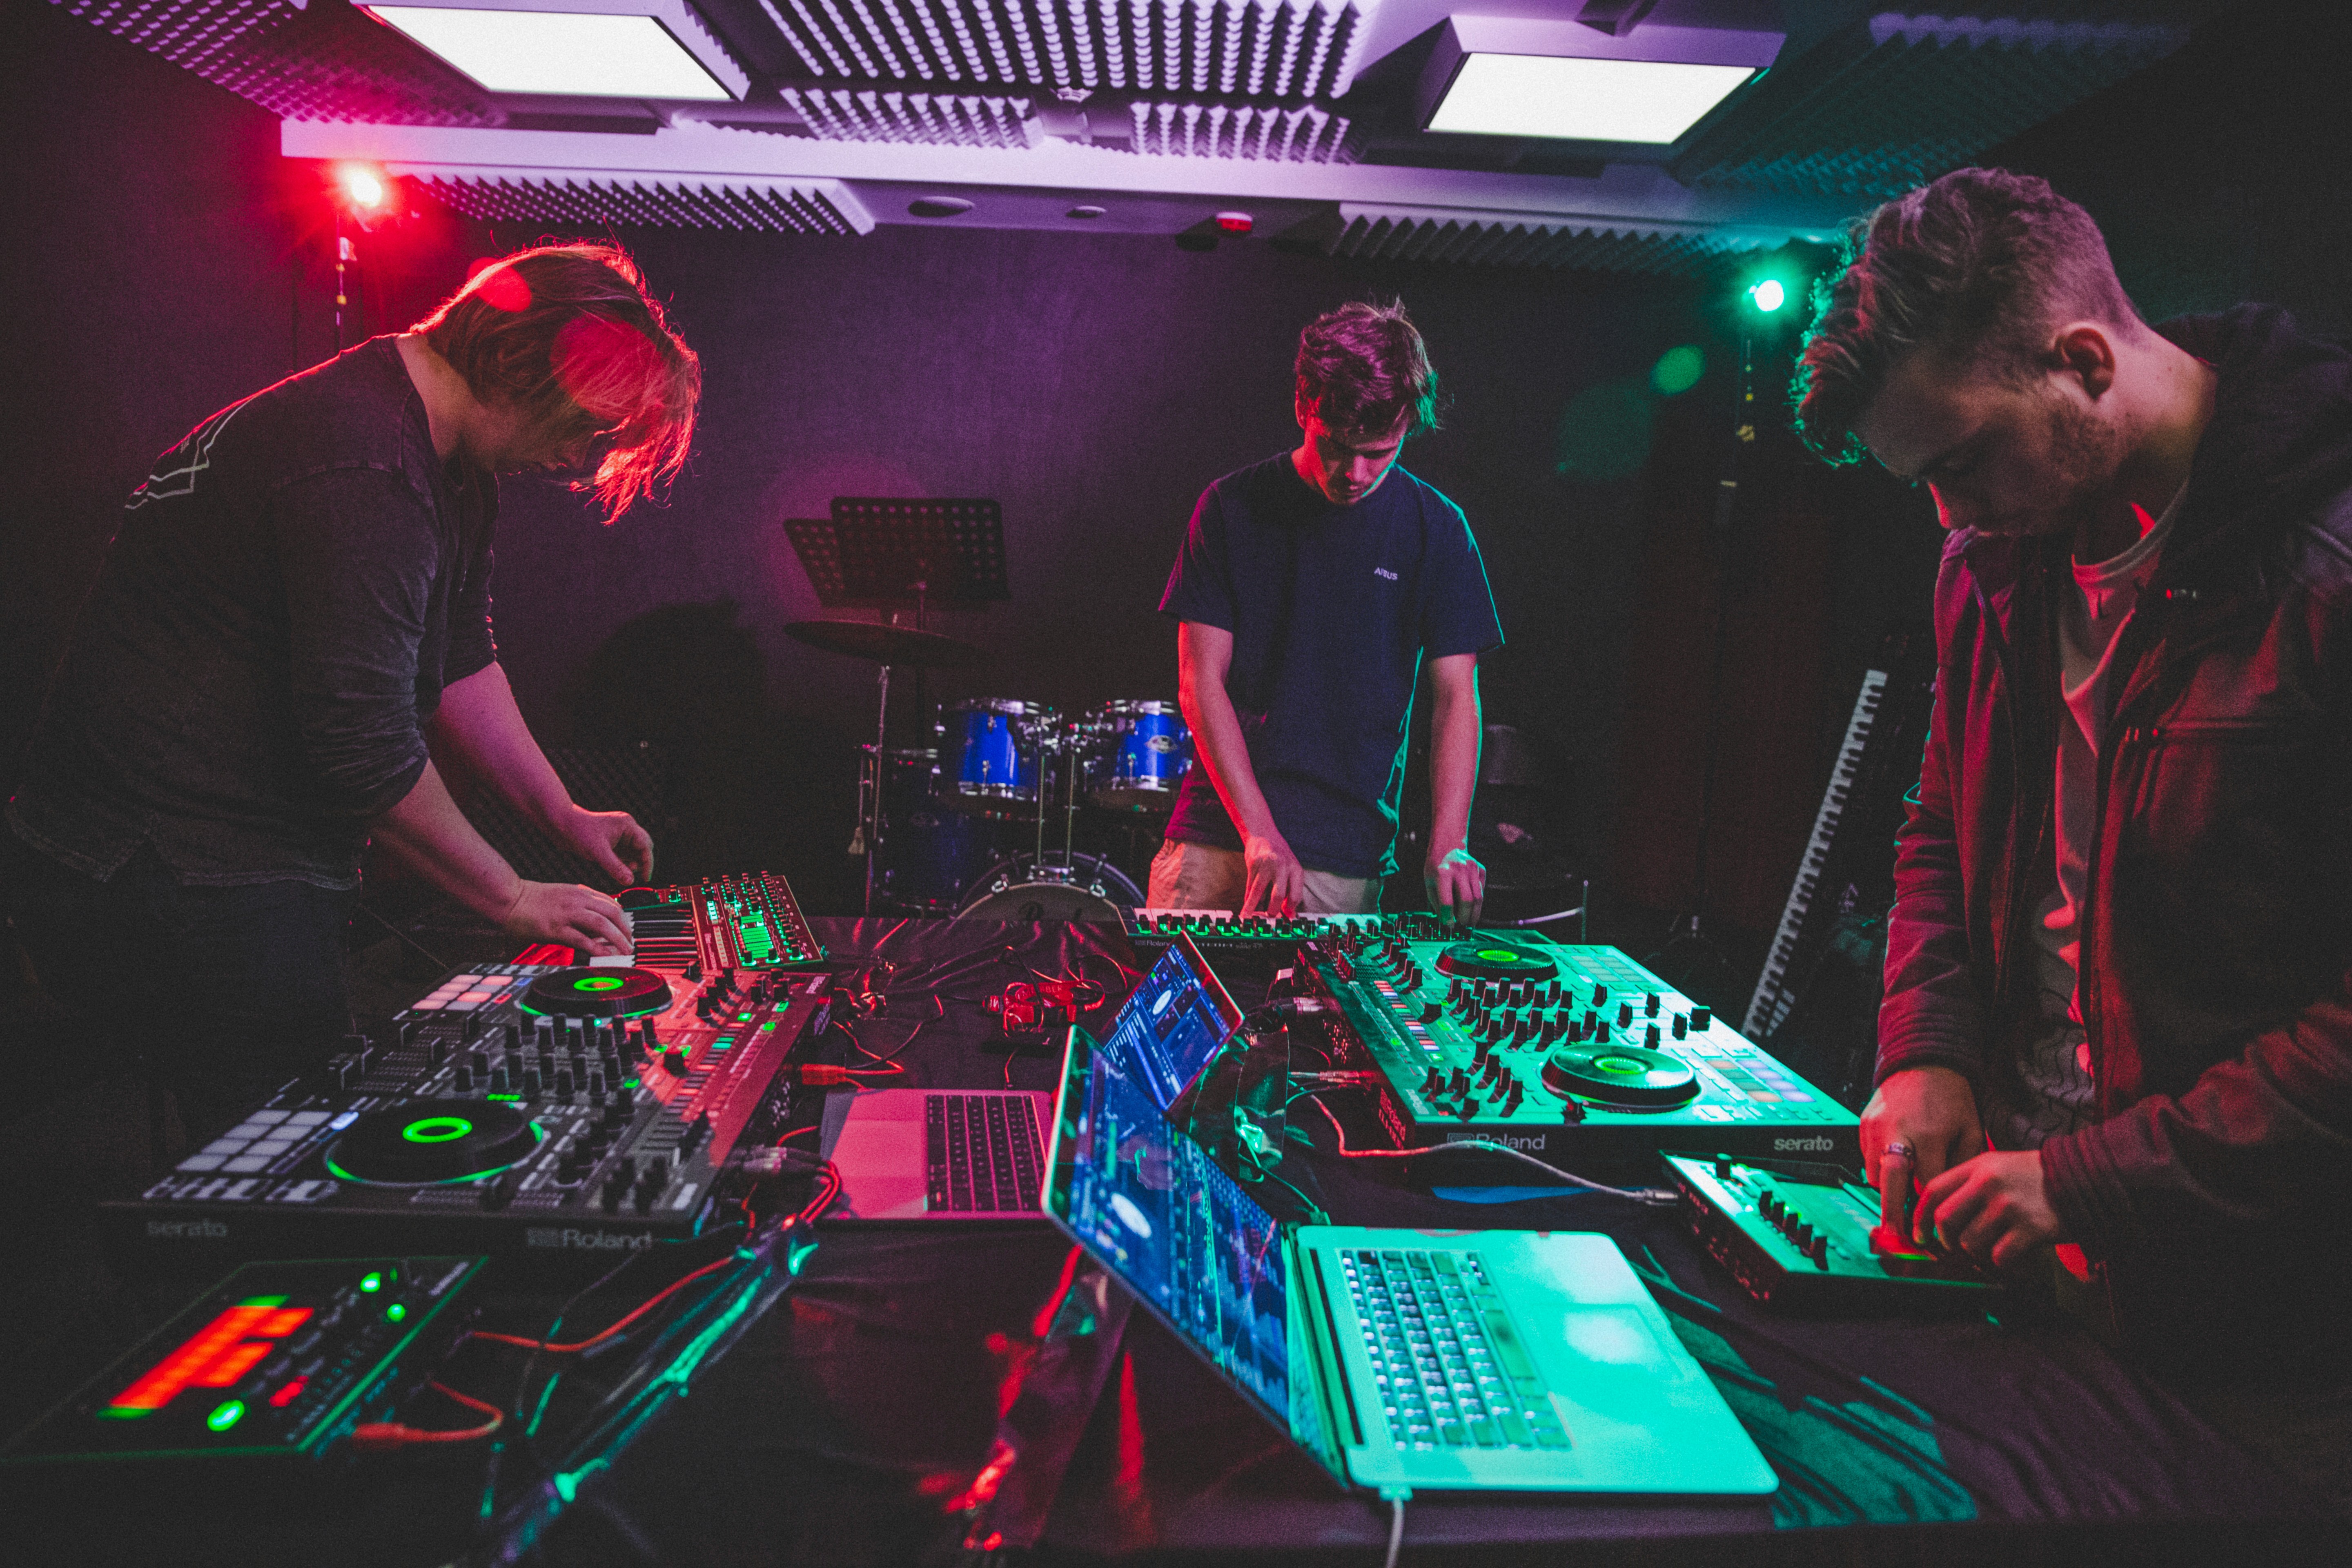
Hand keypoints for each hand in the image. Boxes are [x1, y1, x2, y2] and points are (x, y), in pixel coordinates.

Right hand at [502, 881, 633, 956]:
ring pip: (602, 924)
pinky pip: (582, 938)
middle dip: (625, 929)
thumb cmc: (532, 899)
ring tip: (624, 951)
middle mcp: (577, 901)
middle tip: (630, 943)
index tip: (627, 930)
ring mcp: (567, 914)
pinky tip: (604, 955)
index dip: (623, 918)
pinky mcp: (556, 928)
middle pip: (611, 913)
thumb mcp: (562, 895)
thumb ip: (580, 905)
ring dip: (617, 939)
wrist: (509, 898)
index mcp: (579, 892)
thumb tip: (596, 923)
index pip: (610, 903)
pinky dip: (596, 947)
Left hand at [550, 806, 653, 885]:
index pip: (645, 845)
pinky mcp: (611, 841)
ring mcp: (618, 835)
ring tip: (621, 872)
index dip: (648, 862)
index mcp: (627, 825)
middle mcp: (625, 828)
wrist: (560, 824)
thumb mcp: (598, 852)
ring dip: (630, 864)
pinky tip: (615, 869)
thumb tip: (630, 881)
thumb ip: (615, 868)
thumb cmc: (578, 831)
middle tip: (633, 876)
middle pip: (642, 848)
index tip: (645, 878)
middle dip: (640, 863)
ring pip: (633, 852)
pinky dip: (622, 863)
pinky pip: (623, 854)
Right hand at [1241, 830, 1303, 916]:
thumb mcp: (1291, 868)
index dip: (1290, 909)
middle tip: (1269, 916)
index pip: (1295, 895)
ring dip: (1253, 906)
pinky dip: (1248, 897)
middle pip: (1278, 895)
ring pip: (1259, 891)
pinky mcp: (1253, 863)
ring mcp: (1266, 864)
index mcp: (1295, 869)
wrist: (1264, 833)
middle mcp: (1282, 866)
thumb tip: (1288, 910)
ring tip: (1249, 917)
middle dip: (1272, 910)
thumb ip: (1291, 887)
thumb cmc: (1280, 854)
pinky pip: (1249, 885)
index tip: (1286, 917)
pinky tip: (1246, 904)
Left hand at [1424, 846, 1485, 927]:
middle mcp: (1459, 870)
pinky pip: (1482, 890)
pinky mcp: (1480, 870)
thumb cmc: (1436, 864)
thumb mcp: (1429, 881)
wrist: (1449, 843)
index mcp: (1442, 873)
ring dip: (1475, 913)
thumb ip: (1436, 901)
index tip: (1448, 924)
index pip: (1447, 901)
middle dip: (1465, 917)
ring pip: (1478, 897)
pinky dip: (1478, 901)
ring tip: (1470, 922)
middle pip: (1467, 900)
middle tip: (1462, 926)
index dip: (1448, 916)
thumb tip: (1444, 920)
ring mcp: (1472, 869)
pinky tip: (1472, 906)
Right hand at [1861, 1065, 1984, 1239]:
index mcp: (1928, 1135)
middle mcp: (1897, 1133)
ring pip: (1875, 1175)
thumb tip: (1955, 1200)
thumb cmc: (1951, 1098)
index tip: (1936, 1229)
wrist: (1923, 1062)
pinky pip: (1867, 1159)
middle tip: (1899, 1237)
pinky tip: (1896, 1170)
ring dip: (1888, 1190)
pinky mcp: (1862, 1125)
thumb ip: (1961, 1167)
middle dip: (1893, 1215)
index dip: (1932, 1210)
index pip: (1926, 1185)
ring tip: (1902, 1201)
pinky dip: (1880, 1169)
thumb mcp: (1970, 1131)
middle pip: (1889, 1185)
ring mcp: (1874, 1129)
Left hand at [1916, 1151, 2065, 1271]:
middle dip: (1944, 1240)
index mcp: (1978, 1166)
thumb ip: (1970, 1183)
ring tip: (1993, 1243)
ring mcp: (2008, 1206)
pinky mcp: (2029, 1228)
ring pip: (1970, 1242)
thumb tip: (1938, 1213)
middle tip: (1952, 1247)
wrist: (2084, 1178)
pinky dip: (2002, 1260)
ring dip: (1977, 1251)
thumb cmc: (2036, 1177)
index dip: (1920, 1215)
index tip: (1919, 1232)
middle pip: (1945, 1219)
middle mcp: (1989, 1183)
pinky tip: (2012, 1252)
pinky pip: (1998, 1256)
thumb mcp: (1999, 1165)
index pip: (1933, 1190)